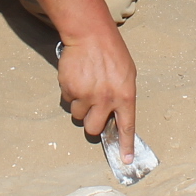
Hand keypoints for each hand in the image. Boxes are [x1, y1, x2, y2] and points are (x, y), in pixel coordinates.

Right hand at [57, 28, 136, 149]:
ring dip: (80, 104)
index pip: (126, 126)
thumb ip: (123, 95)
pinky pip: (68, 99)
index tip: (125, 161)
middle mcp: (106, 99)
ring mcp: (86, 95)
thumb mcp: (127, 73)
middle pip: (93, 128)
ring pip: (78, 114)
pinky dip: (70, 91)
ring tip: (85, 85)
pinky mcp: (70, 89)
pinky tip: (77, 77)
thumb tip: (115, 114)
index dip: (126, 145)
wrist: (90, 35)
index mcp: (125, 96)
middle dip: (91, 122)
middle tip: (92, 111)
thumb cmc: (112, 52)